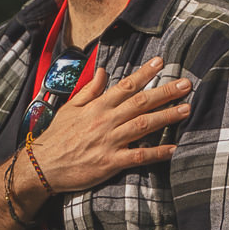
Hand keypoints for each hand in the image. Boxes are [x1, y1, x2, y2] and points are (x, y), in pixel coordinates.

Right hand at [30, 56, 192, 193]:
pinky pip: (138, 156)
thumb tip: (103, 72)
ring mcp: (109, 141)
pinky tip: (174, 149)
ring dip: (167, 117)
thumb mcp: (70, 108)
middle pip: (141, 102)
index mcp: (97, 106)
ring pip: (143, 125)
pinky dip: (157, 153)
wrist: (42, 166)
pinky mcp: (110, 162)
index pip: (125, 85)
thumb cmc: (56, 137)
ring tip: (186, 109)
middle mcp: (106, 121)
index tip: (161, 62)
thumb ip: (89, 90)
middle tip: (186, 84)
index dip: (145, 73)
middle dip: (165, 92)